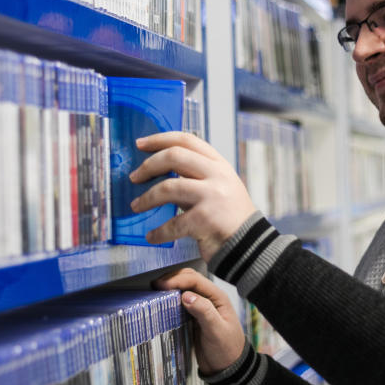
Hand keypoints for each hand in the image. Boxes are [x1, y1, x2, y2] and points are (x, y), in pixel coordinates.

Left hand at [129, 131, 256, 260]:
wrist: (250, 245)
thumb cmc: (228, 217)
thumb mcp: (217, 187)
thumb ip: (193, 176)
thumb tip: (157, 170)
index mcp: (219, 164)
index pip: (187, 140)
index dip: (160, 139)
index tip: (140, 144)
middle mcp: (217, 175)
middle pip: (174, 156)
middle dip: (148, 166)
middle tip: (134, 177)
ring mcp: (212, 196)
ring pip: (169, 187)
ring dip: (147, 198)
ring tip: (136, 206)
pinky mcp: (206, 220)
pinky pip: (173, 223)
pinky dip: (158, 232)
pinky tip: (152, 236)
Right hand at [153, 268, 245, 374]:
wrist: (227, 368)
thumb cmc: (226, 350)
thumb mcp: (216, 331)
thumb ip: (204, 312)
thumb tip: (186, 296)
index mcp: (217, 297)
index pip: (195, 280)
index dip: (177, 280)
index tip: (160, 286)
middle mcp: (209, 298)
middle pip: (189, 279)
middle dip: (172, 279)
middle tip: (154, 286)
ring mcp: (200, 307)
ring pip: (183, 289)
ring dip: (170, 288)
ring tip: (154, 291)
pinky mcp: (193, 316)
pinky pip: (179, 303)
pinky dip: (170, 300)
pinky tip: (161, 303)